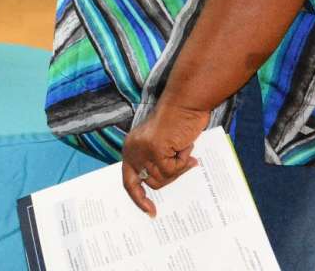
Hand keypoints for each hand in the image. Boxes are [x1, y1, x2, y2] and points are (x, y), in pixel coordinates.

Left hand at [121, 101, 208, 217]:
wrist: (185, 103)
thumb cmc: (178, 122)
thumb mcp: (162, 145)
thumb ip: (156, 162)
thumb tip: (159, 185)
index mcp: (130, 149)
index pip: (129, 181)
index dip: (138, 198)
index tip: (150, 211)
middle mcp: (132, 150)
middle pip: (152, 182)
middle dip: (171, 176)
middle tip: (184, 160)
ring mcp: (143, 151)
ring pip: (163, 178)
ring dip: (179, 166)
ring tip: (183, 146)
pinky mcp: (155, 150)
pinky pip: (173, 170)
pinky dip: (183, 160)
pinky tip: (184, 145)